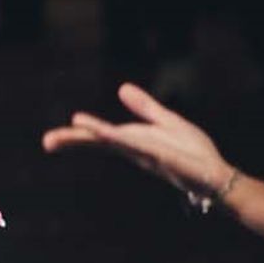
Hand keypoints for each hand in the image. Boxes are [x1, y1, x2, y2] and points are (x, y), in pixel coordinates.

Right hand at [42, 82, 235, 199]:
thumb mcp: (166, 120)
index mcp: (132, 141)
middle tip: (46, 142)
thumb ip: (145, 106)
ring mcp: (145, 153)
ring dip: (91, 136)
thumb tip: (122, 88)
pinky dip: (121, 139)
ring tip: (70, 129)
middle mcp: (134, 149)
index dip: (76, 135)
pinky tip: (106, 133)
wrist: (217, 174)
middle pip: (98, 142)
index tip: (51, 139)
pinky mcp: (160, 155)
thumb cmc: (194, 152)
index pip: (98, 136)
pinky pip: (138, 145)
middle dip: (72, 141)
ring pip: (113, 142)